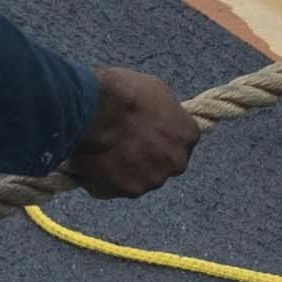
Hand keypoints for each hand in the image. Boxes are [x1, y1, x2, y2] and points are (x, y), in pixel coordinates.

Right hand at [66, 66, 200, 199]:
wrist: (99, 110)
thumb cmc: (126, 94)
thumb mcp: (156, 91)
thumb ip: (163, 113)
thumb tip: (156, 117)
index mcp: (188, 135)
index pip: (181, 142)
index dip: (161, 137)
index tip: (146, 132)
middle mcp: (176, 161)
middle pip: (163, 164)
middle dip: (147, 157)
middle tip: (124, 143)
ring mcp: (153, 179)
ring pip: (139, 178)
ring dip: (125, 169)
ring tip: (104, 150)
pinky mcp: (128, 190)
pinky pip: (116, 187)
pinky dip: (105, 179)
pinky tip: (93, 161)